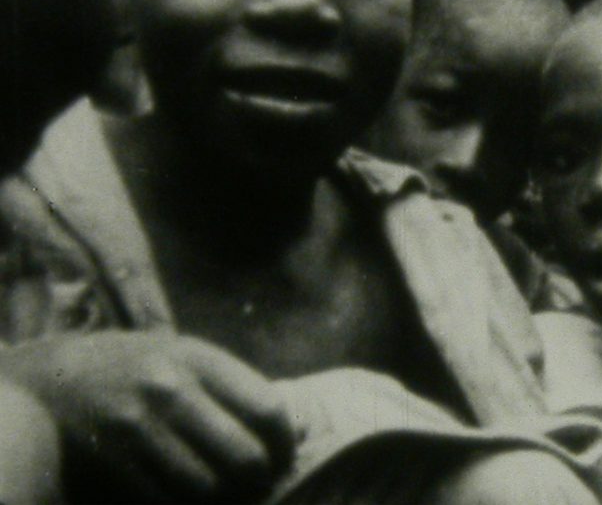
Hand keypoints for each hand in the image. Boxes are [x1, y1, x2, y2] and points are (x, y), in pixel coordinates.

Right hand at [1, 331, 294, 502]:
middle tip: (258, 486)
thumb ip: (236, 389)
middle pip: (244, 458)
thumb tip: (296, 432)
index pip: (268, 410)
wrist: (59, 376)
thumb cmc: (142, 369)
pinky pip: (165, 502)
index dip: (285, 446)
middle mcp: (170, 389)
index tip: (283, 460)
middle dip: (260, 481)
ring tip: (227, 494)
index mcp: (201, 359)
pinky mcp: (109, 460)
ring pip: (207, 489)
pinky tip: (189, 498)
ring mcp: (137, 426)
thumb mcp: (190, 358)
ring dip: (225, 501)